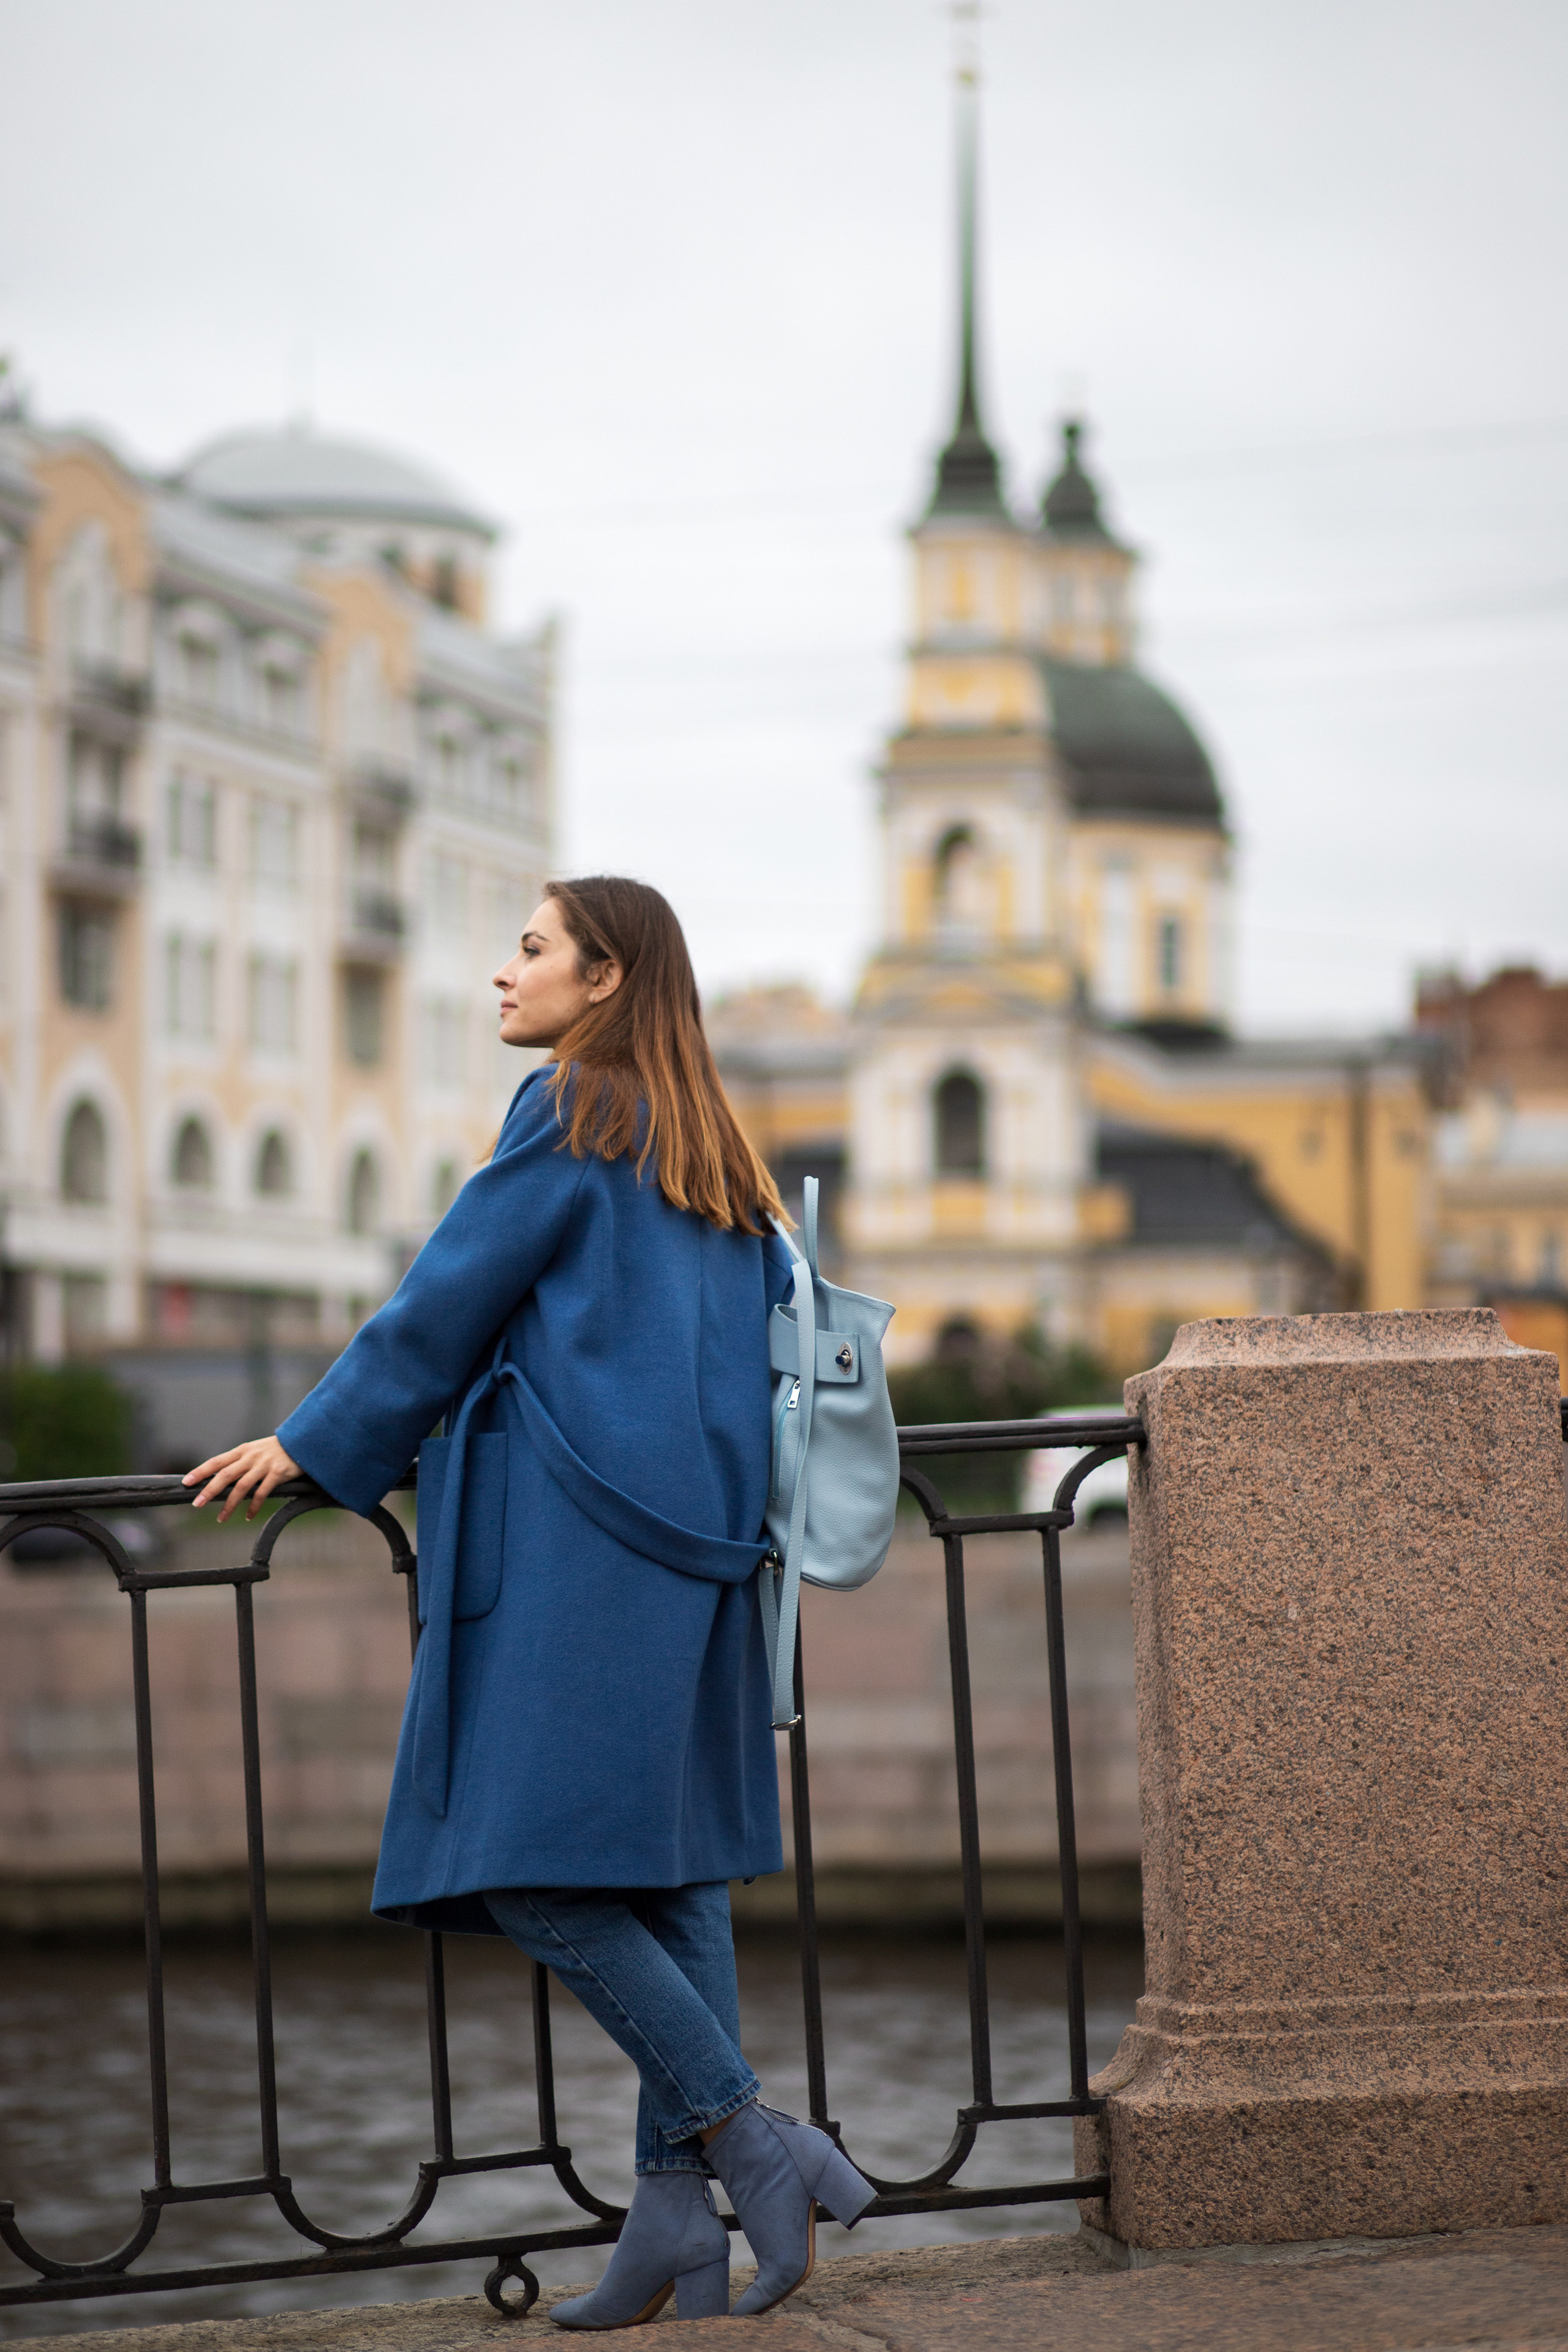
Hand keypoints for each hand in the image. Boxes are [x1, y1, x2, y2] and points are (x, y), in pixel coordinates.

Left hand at [183, 1436, 301, 1522]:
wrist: (302, 1441)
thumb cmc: (276, 1449)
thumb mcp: (255, 1450)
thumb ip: (240, 1462)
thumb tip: (220, 1478)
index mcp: (242, 1450)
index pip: (216, 1461)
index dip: (200, 1471)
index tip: (186, 1482)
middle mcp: (250, 1457)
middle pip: (225, 1475)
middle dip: (209, 1490)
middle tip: (197, 1504)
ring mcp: (264, 1465)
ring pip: (242, 1486)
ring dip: (229, 1504)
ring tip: (221, 1518)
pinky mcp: (277, 1473)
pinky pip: (262, 1493)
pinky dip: (253, 1506)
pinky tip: (248, 1516)